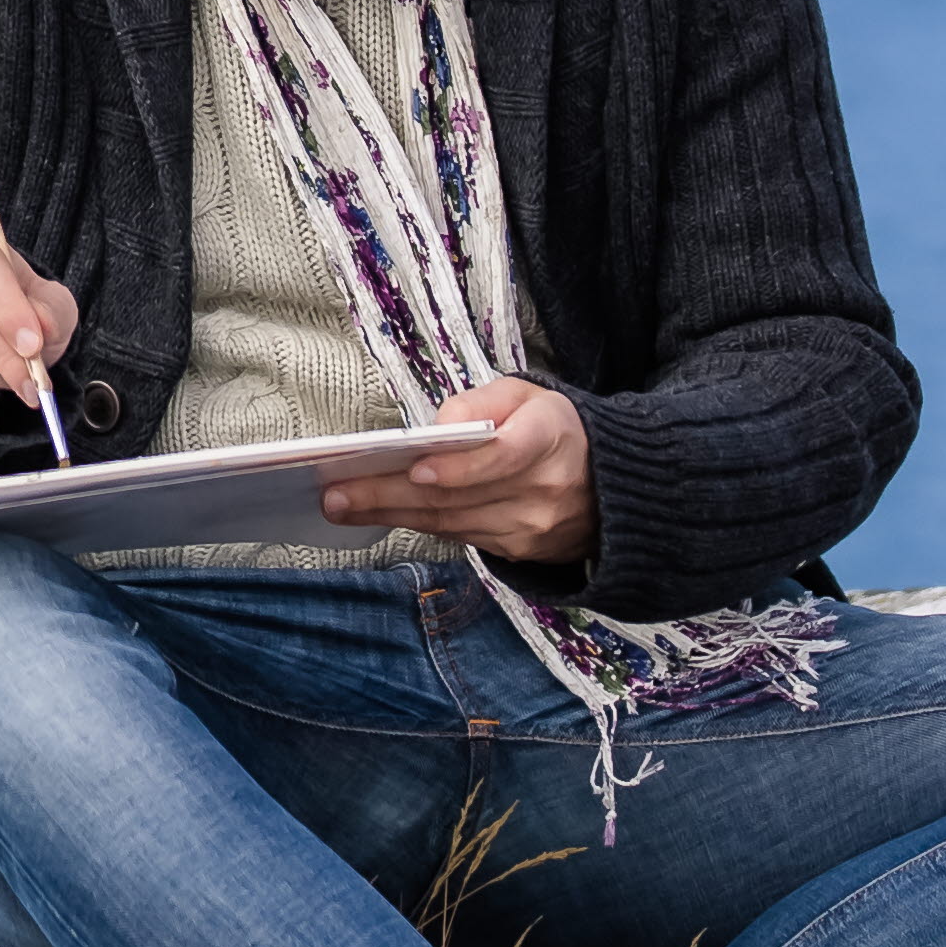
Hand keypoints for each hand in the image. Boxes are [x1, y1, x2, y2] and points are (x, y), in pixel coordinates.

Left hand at [325, 377, 596, 564]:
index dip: (459, 468)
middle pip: (458, 497)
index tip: (415, 470)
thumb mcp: (528, 395)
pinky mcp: (518, 551)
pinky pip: (458, 537)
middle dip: (390, 495)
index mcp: (549, 438)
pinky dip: (415, 524)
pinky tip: (378, 514)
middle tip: (337, 493)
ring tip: (340, 505)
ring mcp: (531, 527)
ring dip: (390, 514)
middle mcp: (543, 490)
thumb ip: (483, 401)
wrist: (608, 487)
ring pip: (450, 523)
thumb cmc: (554, 430)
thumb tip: (439, 425)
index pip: (502, 457)